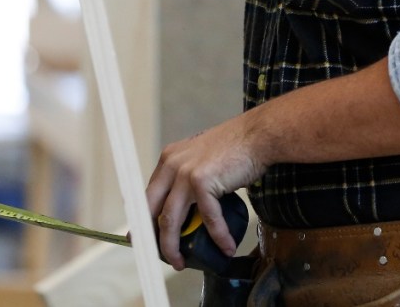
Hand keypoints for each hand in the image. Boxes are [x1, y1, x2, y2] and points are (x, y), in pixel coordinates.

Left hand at [144, 112, 268, 268]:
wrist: (258, 135)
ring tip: (183, 263)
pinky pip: (208, 219)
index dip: (142, 220)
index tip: (141, 239)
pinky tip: (227, 247)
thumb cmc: (235, 149)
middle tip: (162, 258)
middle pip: (152, 211)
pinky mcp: (203, 181)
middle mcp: (171, 165)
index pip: (147, 195)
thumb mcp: (200, 158)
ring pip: (170, 220)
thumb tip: (185, 208)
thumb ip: (187, 176)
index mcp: (168, 159)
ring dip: (175, 247)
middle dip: (153, 239)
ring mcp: (185, 173)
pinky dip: (219, 236)